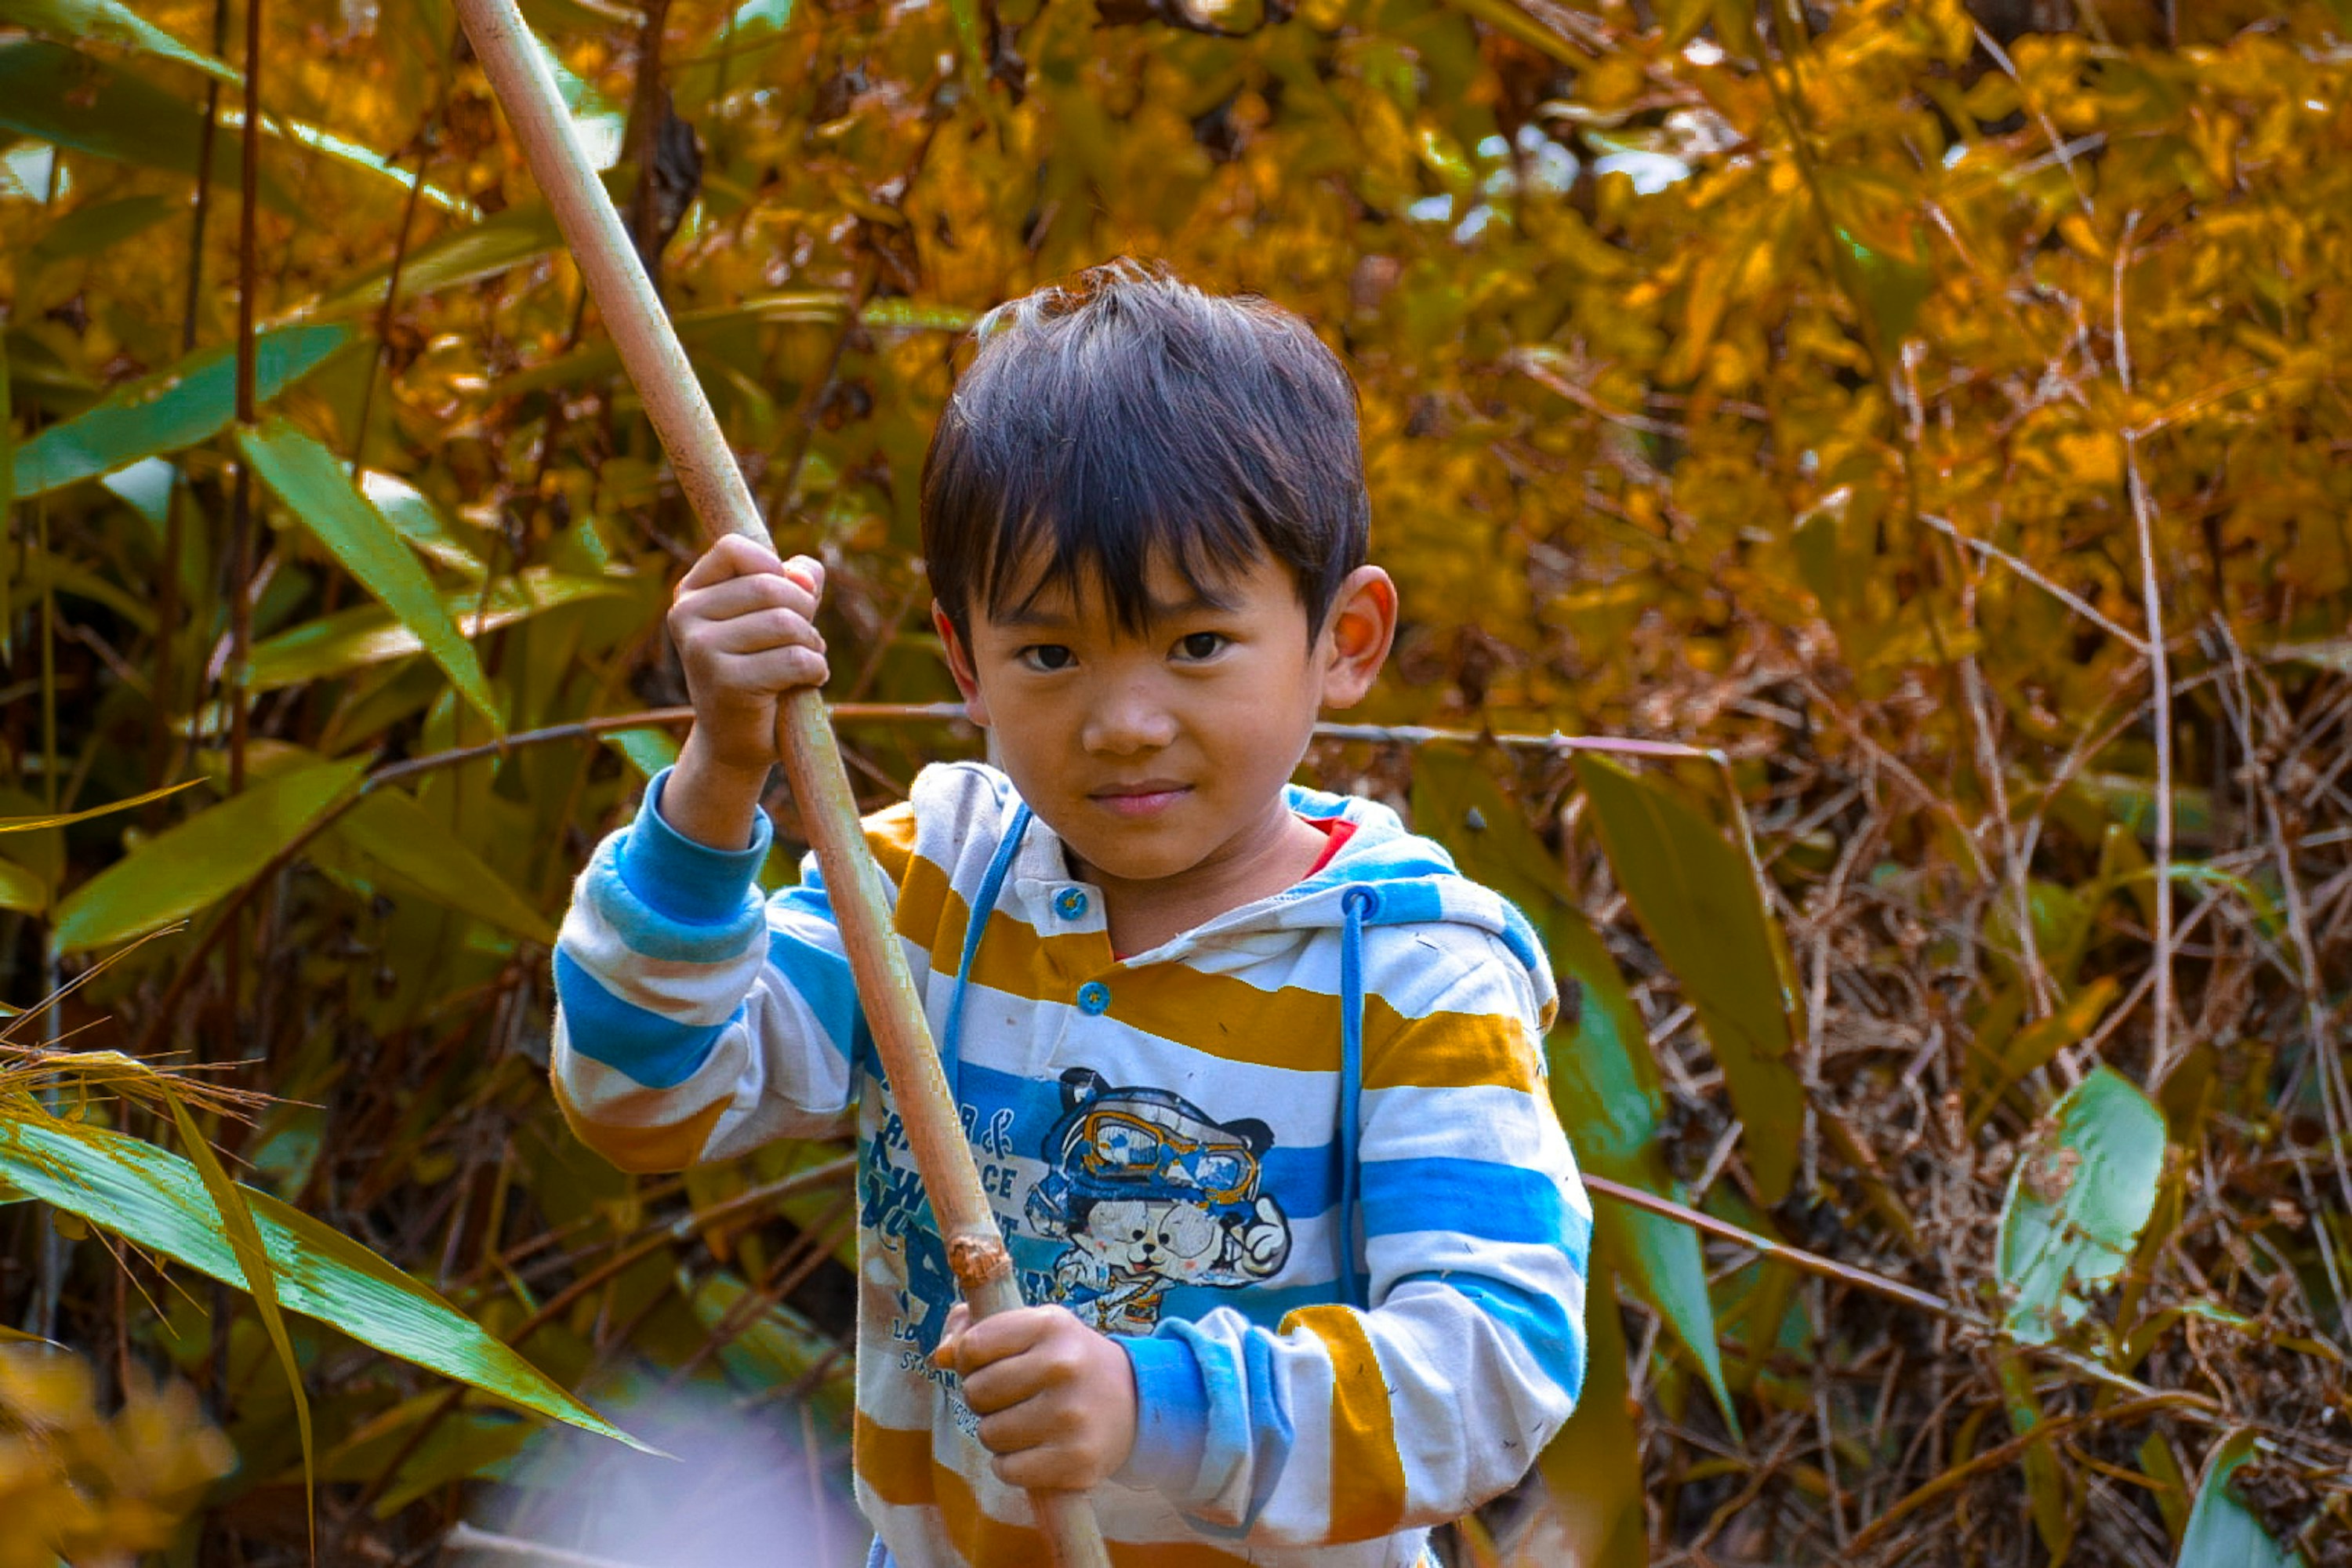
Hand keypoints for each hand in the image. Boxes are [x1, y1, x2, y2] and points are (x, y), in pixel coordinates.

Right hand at [668, 535, 828, 776]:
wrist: (735, 741)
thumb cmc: (760, 670)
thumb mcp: (774, 617)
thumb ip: (794, 582)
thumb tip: (806, 573)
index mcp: (691, 594)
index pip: (734, 548)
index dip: (776, 567)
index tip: (789, 598)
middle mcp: (687, 617)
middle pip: (770, 586)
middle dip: (805, 612)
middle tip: (805, 640)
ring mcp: (701, 650)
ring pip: (786, 623)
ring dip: (812, 644)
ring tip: (804, 662)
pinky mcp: (726, 683)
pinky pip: (795, 659)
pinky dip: (816, 670)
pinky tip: (805, 683)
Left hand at [933, 1302, 1136, 1490]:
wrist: (1135, 1403)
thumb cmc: (1067, 1361)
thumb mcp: (1032, 1328)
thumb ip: (974, 1329)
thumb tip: (939, 1356)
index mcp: (1050, 1324)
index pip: (972, 1346)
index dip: (970, 1360)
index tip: (991, 1364)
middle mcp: (1063, 1366)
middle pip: (976, 1392)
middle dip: (984, 1399)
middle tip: (1012, 1397)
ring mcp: (1071, 1416)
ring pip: (989, 1434)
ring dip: (998, 1433)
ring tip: (1026, 1423)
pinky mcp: (1076, 1460)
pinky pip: (1008, 1469)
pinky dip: (1012, 1465)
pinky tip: (1035, 1449)